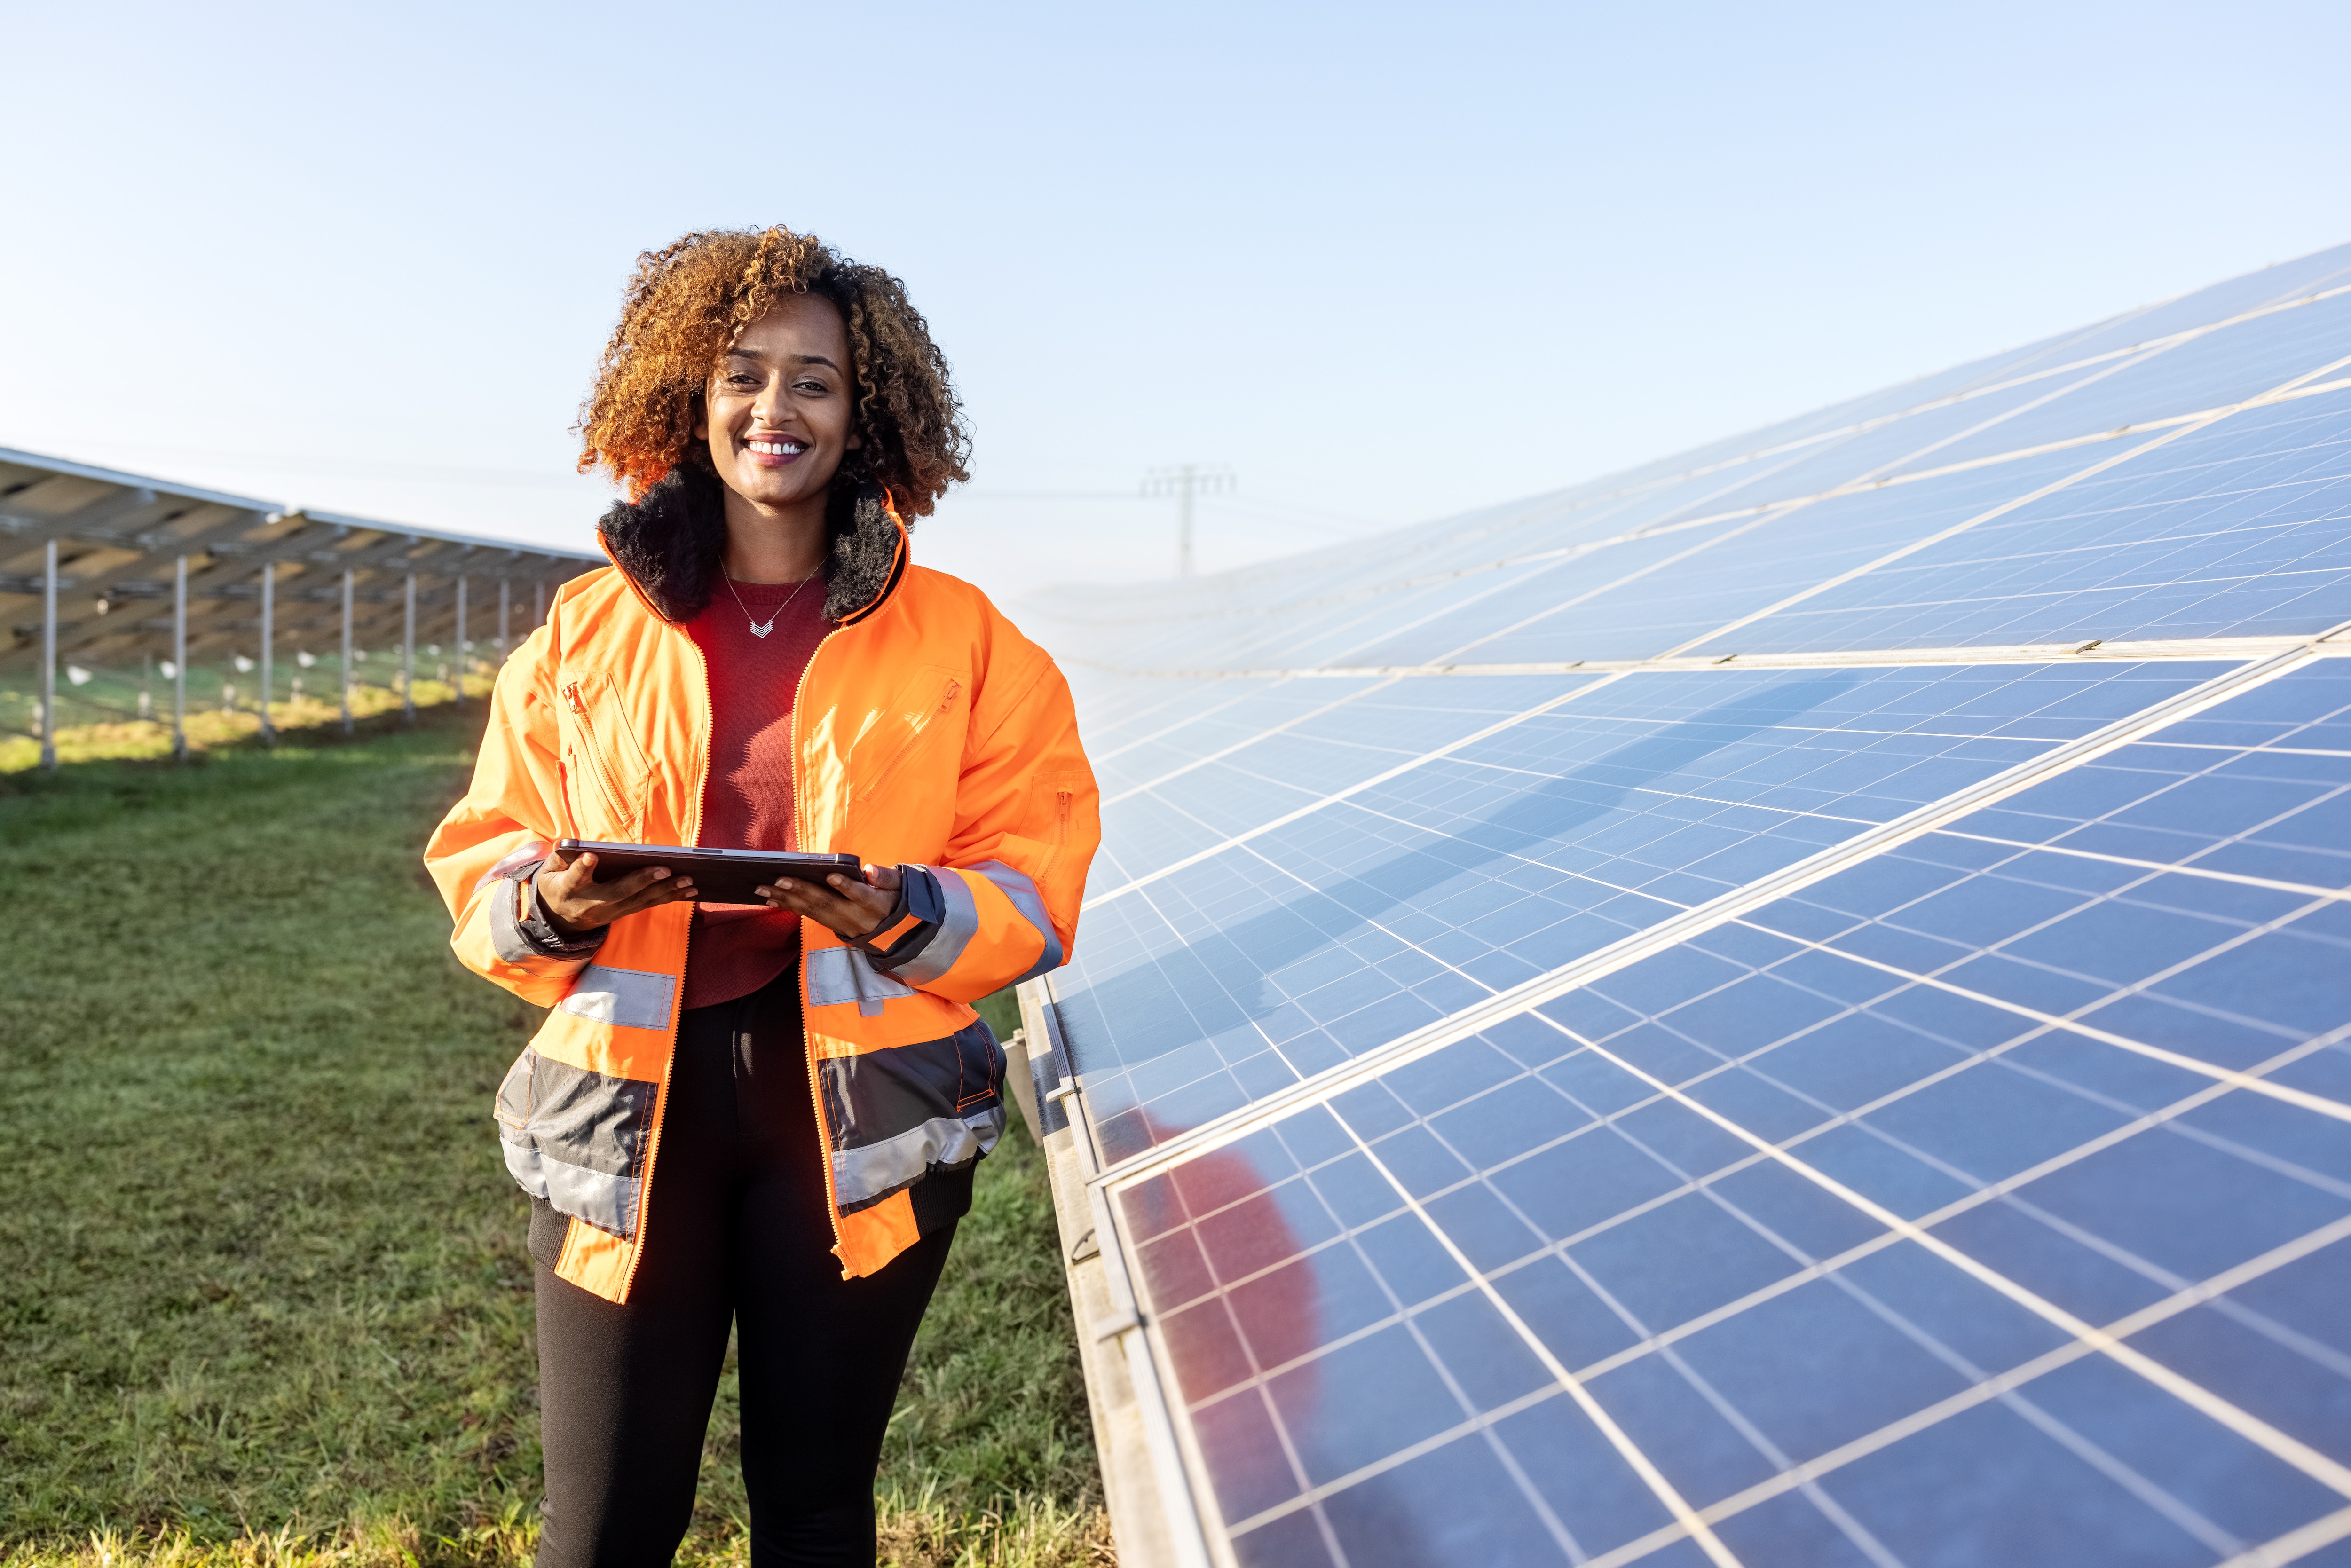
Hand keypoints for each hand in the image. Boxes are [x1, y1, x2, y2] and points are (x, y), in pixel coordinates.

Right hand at [533, 847, 697, 935]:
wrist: (558, 920)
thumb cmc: (556, 885)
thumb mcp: (549, 872)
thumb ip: (562, 858)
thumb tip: (579, 846)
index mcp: (567, 890)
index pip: (574, 879)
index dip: (582, 869)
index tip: (591, 856)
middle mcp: (591, 904)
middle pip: (618, 893)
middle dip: (642, 881)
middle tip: (665, 869)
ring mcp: (609, 913)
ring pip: (639, 902)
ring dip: (666, 891)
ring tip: (689, 880)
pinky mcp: (622, 914)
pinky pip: (648, 905)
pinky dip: (670, 897)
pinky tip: (690, 891)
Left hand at [756, 862, 900, 941]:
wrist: (897, 932)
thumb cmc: (895, 899)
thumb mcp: (900, 887)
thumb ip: (886, 878)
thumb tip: (869, 870)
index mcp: (876, 905)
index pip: (862, 896)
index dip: (847, 887)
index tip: (831, 875)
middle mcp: (856, 918)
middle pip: (827, 904)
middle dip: (802, 891)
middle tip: (779, 879)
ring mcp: (842, 925)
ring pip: (812, 912)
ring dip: (786, 900)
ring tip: (763, 888)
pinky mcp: (832, 926)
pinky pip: (808, 917)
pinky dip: (788, 907)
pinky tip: (770, 899)